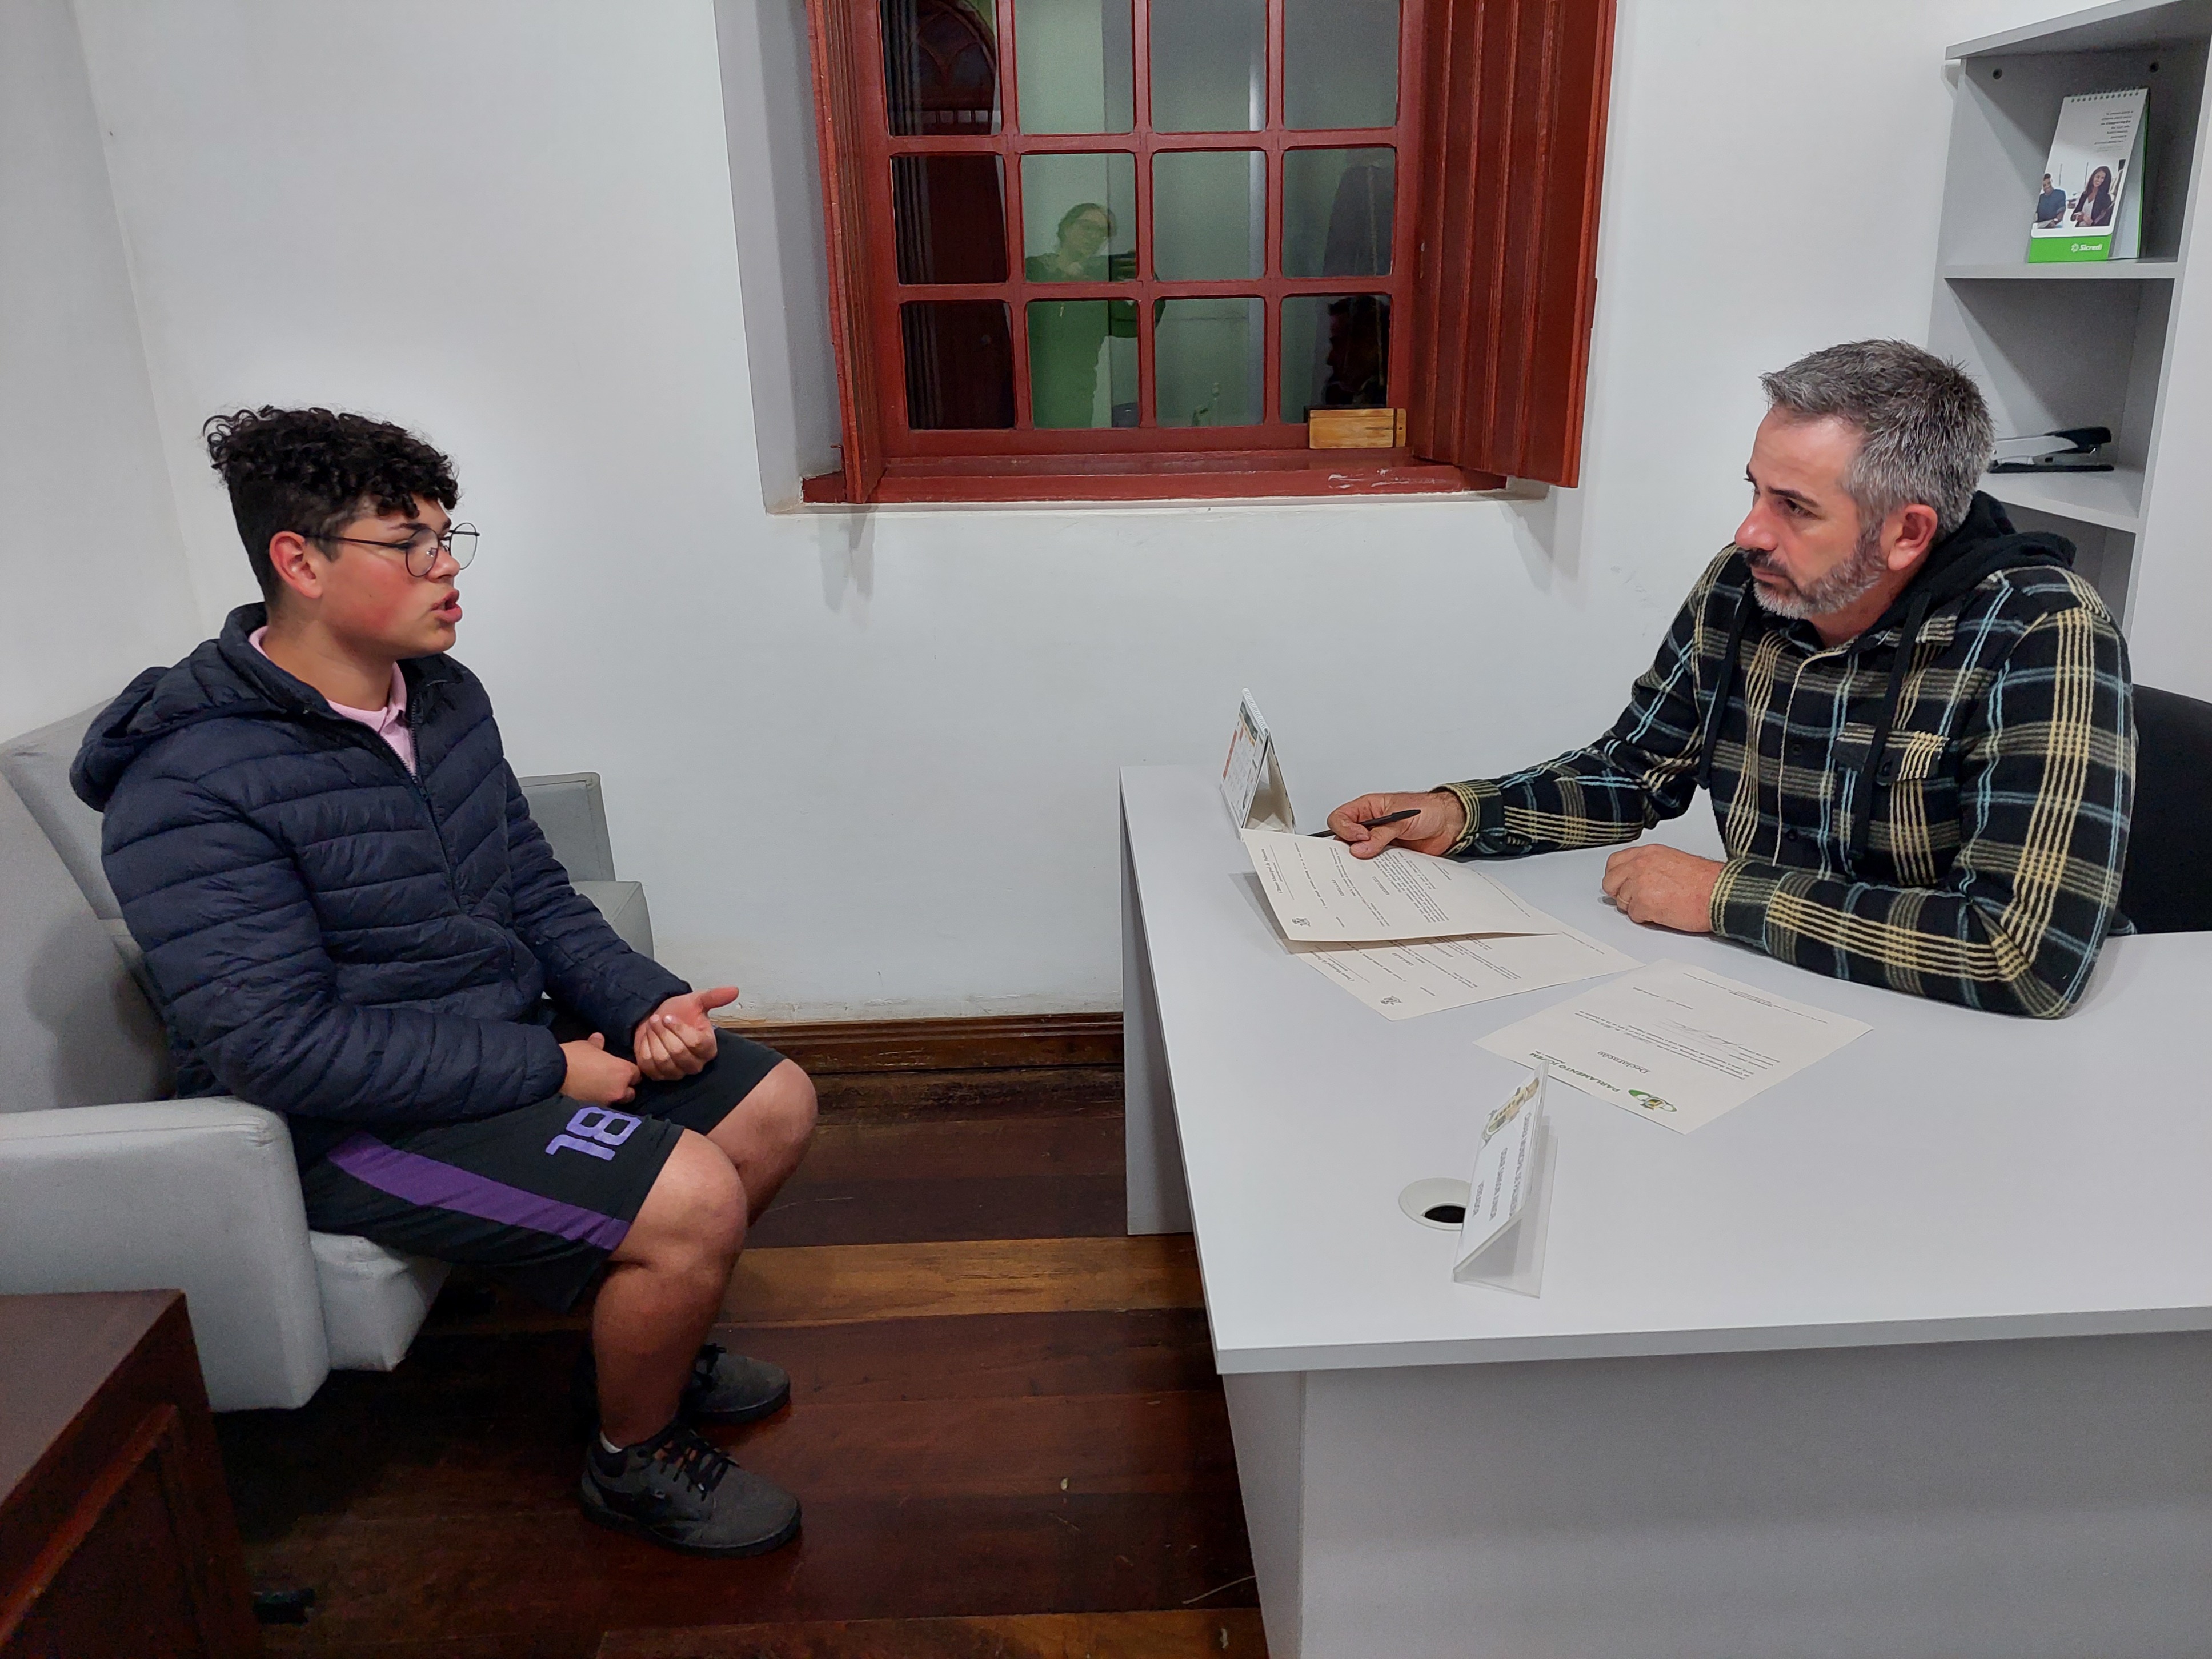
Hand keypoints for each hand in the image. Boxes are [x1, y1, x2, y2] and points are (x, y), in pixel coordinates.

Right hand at [561, 1032, 639, 1104]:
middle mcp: (620, 1089)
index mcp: (623, 1071)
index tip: (621, 1069)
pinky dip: (600, 1102)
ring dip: (613, 1096)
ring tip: (602, 1091)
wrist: (555, 1074)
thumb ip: (598, 1044)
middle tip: (613, 1081)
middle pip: (631, 1092)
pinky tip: (591, 1097)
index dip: (629, 1071)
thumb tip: (599, 1038)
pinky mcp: (595, 1110)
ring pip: (617, 1101)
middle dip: (625, 1087)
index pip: (637, 1074)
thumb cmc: (574, 1056)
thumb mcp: (587, 1046)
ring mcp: (607, 1102)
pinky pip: (603, 1106)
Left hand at [632, 985, 739, 1082]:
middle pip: (678, 1053)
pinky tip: (647, 1038)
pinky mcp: (659, 1076)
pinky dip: (644, 1049)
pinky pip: (649, 1066)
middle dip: (663, 1032)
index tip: (668, 1017)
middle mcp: (695, 1064)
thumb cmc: (680, 1012)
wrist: (658, 1019)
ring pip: (663, 1060)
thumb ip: (714, 997)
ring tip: (652, 1025)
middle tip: (656, 1018)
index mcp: (708, 1047)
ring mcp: (677, 1072)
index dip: (679, 1030)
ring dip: (653, 1039)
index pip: (696, 1043)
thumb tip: (734, 990)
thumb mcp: (697, 1001)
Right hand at [1322, 791, 1465, 859]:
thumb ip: (1380, 834)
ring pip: (1359, 853)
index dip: (1345, 829)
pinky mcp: (1389, 855)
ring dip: (1364, 860)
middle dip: (1349, 848)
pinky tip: (1383, 869)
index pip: (1341, 817)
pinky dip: (1377, 869)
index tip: (1360, 837)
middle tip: (1359, 854)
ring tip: (1373, 862)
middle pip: (1344, 838)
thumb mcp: (1401, 819)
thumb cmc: (1427, 810)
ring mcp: (1378, 841)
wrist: (1449, 824)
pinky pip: (1376, 864)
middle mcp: (1369, 824)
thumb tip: (1360, 848)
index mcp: (1368, 808)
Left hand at [1600, 845, 1722, 932]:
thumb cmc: (1704, 880)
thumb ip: (1649, 866)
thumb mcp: (1672, 860)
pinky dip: (1646, 918)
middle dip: (1620, 893)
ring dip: (1636, 907)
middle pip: (1610, 882)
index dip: (1616, 877)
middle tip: (1635, 899)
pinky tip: (1663, 912)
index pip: (1614, 863)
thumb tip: (1635, 877)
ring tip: (1658, 905)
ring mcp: (1639, 884)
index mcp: (1647, 853)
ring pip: (1622, 901)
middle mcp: (1640, 865)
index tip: (1621, 884)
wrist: (1719, 893)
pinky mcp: (1644, 904)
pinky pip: (1634, 916)